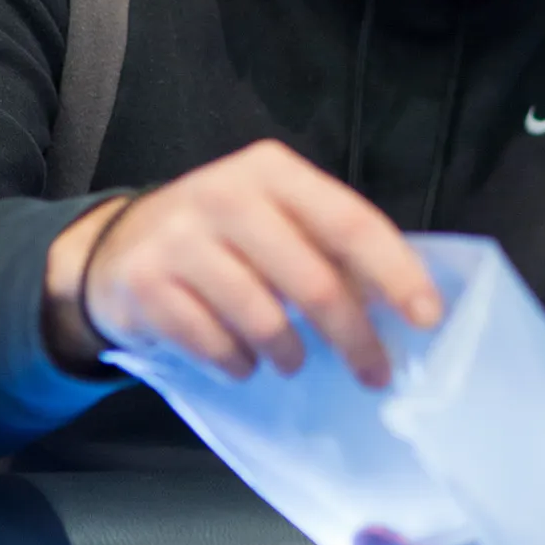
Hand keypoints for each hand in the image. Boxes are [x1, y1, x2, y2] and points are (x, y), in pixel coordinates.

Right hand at [43, 141, 442, 387]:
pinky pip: (214, 344)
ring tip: (294, 361)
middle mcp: (226, 194)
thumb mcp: (277, 220)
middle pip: (313, 281)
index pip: (350, 222)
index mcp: (273, 171)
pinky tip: (243, 361)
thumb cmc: (224, 238)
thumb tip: (401, 304)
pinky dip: (239, 364)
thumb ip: (332, 248)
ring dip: (291, 355)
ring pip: (264, 320)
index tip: (427, 319)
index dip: (395, 274)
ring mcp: (180, 239)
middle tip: (375, 373)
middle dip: (353, 337)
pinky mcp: (146, 284)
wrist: (117, 247)